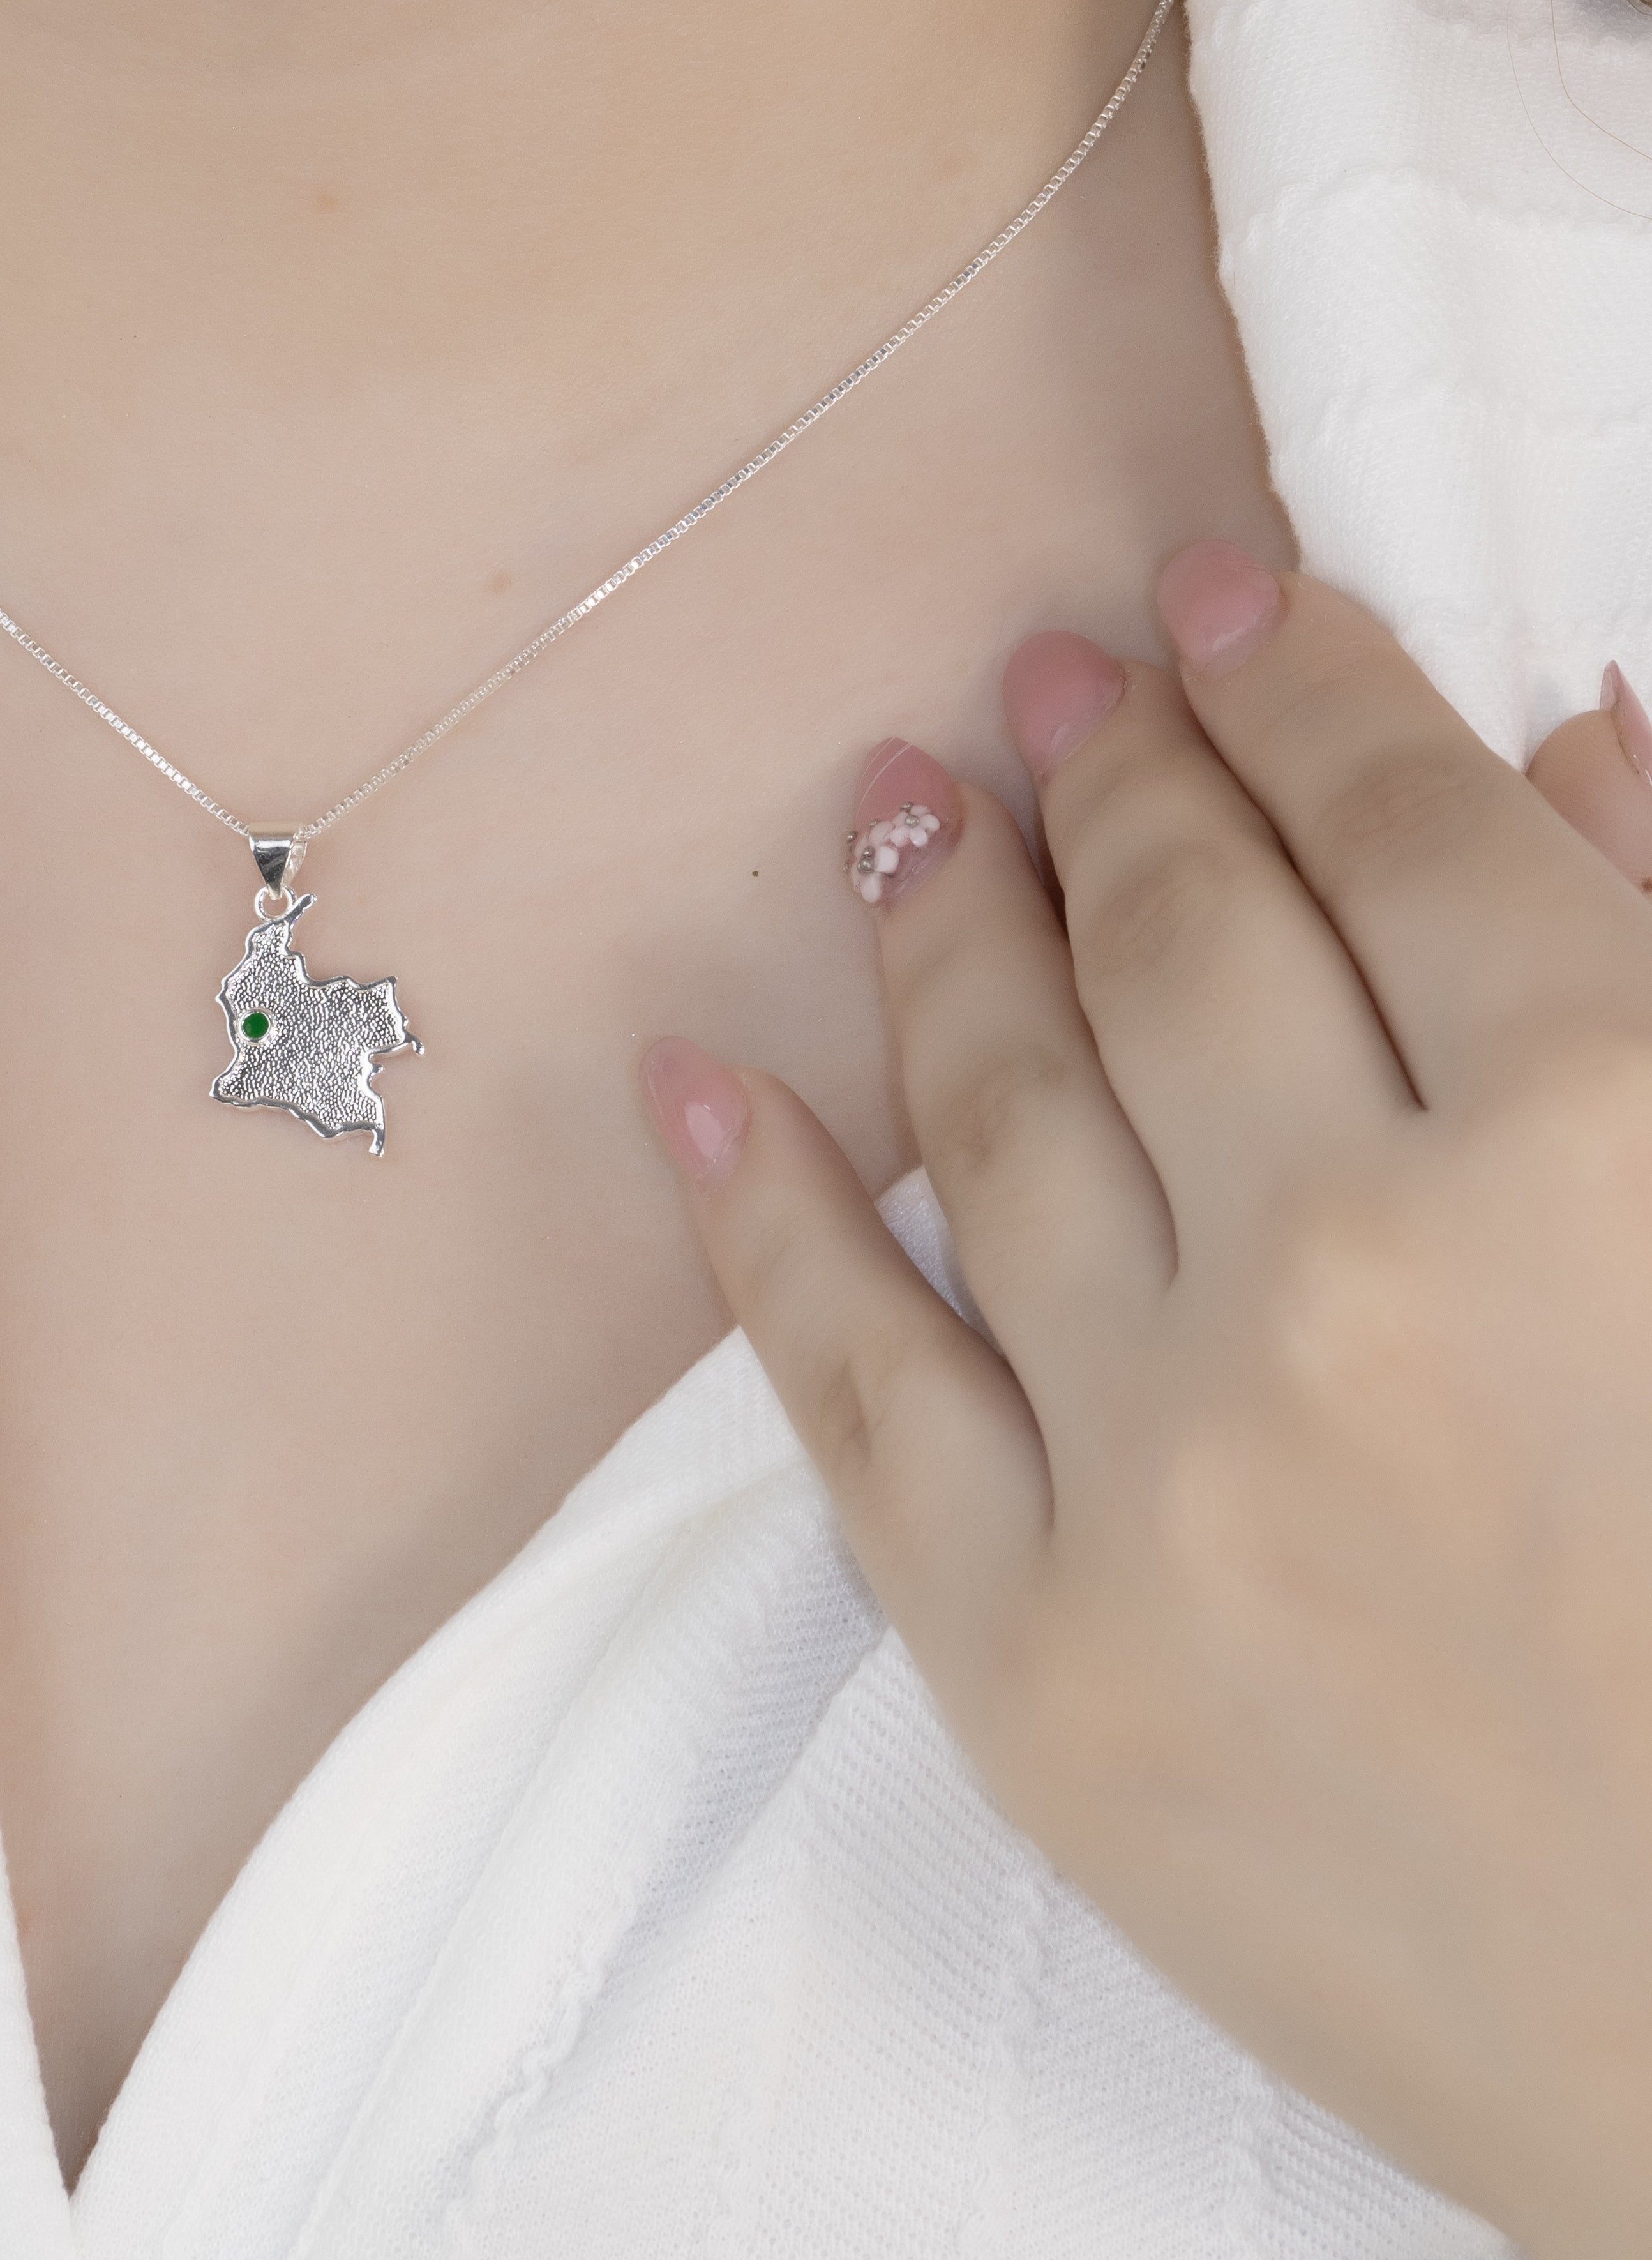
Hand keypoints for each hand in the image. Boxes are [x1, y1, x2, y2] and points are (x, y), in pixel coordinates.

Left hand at [642, 554, 1651, 2259]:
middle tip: (1052, 681)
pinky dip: (758, 1208)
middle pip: (1184, 937)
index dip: (1302, 686)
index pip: (1403, 830)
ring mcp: (1163, 1471)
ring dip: (942, 927)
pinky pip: (851, 1381)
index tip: (1219, 601)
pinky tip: (697, 1077)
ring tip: (906, 813)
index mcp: (1600, 1151)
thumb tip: (1568, 734)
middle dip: (1114, 776)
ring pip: (999, 1106)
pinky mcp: (1029, 1659)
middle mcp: (1355, 1279)